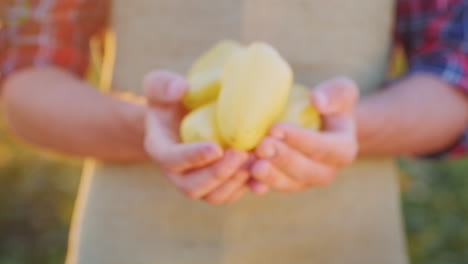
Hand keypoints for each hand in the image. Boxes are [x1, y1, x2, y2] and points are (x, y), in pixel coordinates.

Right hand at [142, 70, 249, 203]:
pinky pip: (229, 194)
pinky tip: (263, 170)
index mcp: (160, 148)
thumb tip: (181, 88)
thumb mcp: (159, 85)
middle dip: (219, 174)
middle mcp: (176, 172)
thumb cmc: (170, 99)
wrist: (179, 117)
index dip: (193, 157)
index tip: (216, 148)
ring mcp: (196, 180)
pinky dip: (246, 186)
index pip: (172, 160)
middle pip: (193, 187)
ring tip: (255, 161)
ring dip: (235, 182)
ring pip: (213, 195)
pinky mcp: (216, 183)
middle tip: (241, 154)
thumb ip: (163, 85)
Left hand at [251, 77, 358, 191]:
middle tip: (262, 146)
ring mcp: (305, 180)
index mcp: (343, 150)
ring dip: (270, 176)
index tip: (276, 129)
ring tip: (253, 165)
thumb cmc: (329, 103)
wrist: (317, 123)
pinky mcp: (286, 183)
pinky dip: (259, 185)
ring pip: (289, 184)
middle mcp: (326, 171)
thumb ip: (337, 93)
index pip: (324, 148)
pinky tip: (246, 180)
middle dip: (283, 160)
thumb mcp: (341, 91)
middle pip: (306, 171)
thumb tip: (318, 101)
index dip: (300, 140)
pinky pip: (273, 188)